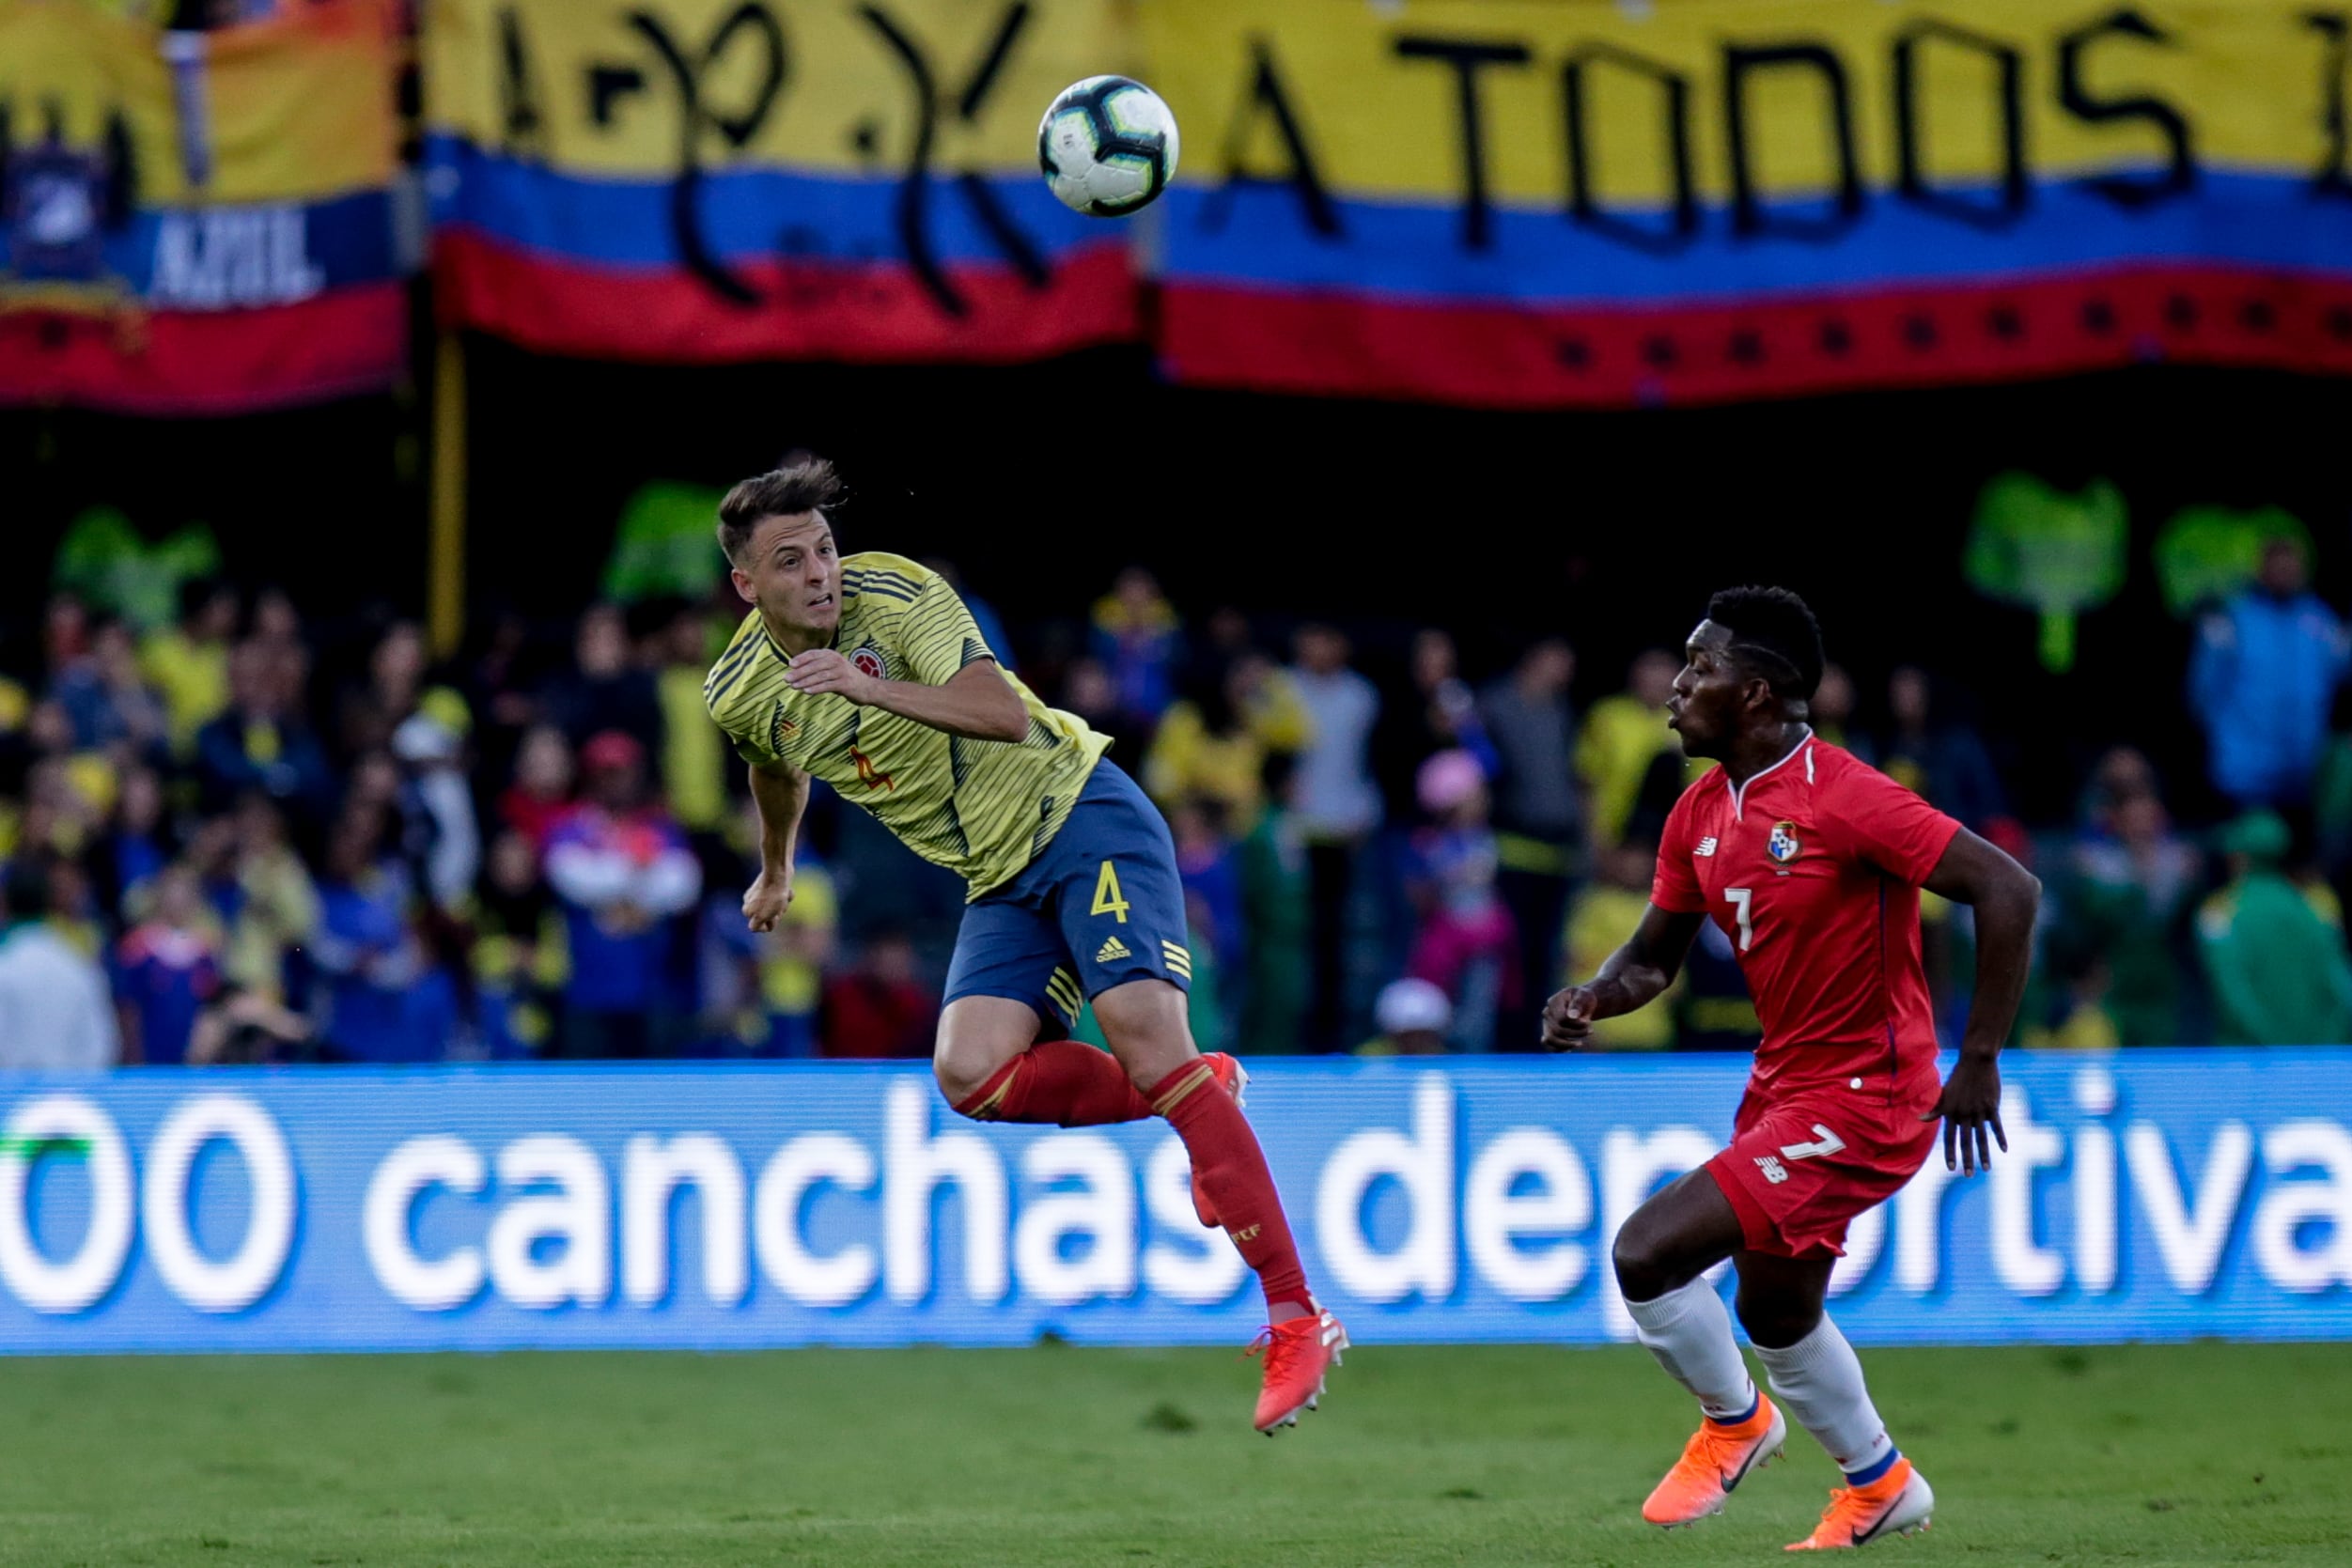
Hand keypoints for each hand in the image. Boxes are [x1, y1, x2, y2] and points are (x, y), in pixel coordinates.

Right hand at [743, 866, 793, 932]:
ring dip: (783, 904)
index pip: (757, 927)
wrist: (779, 874)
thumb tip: (758, 924)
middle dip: (777, 914)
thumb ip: (756, 926)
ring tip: (784, 897)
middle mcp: (751, 902)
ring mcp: (760, 893)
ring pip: (776, 907)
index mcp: (747, 911)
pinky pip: (781, 895)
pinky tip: (788, 890)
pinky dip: (786, 894)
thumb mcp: (762, 917)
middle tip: (779, 906)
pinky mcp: (772, 884)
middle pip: (768, 917)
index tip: (774, 918)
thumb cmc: (773, 897)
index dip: (768, 924)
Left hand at [784, 649, 878, 704]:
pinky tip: (806, 691)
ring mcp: (842, 672)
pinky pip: (828, 685)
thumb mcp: (831, 669)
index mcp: (832, 655)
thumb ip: (816, 669)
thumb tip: (795, 672)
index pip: (813, 654)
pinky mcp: (845, 684)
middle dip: (799, 672)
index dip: (801, 659)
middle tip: (786, 678)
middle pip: (815, 665)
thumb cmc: (845, 679)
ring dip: (805, 681)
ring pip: (820, 676)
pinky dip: (816, 688)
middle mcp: (836, 661)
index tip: (790, 665)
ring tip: (793, 686)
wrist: (868, 688)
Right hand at [1541, 986, 1599, 1050]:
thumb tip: (1571, 1016)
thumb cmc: (1584, 998)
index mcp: (1553, 1002)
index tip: (1588, 1022)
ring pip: (1550, 1039)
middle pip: (1557, 1030)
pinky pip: (1548, 1045)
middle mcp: (1547, 1013)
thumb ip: (1578, 1004)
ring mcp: (1546, 1023)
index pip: (1561, 1018)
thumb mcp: (1584, 996)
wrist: (1583, 1003)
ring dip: (1567, 1044)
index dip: (1576, 1023)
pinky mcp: (1548, 1032)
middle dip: (1575, 1033)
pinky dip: (1558, 1050)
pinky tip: (1570, 1049)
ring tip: (1580, 1043)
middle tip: (1591, 1031)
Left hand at [1921, 1055, 2006, 1174]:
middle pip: (1965, 1141)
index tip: (1951, 1168)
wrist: (1976, 1061)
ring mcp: (1979, 1111)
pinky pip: (1997, 1126)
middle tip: (1967, 1176)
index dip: (1950, 1153)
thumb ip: (1935, 1108)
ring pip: (1981, 1137)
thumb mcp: (1944, 1093)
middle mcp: (1964, 1113)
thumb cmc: (1959, 1077)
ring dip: (1984, 1154)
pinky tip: (2004, 1150)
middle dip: (1966, 1160)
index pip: (1949, 1137)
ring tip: (1986, 1169)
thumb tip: (1920, 1118)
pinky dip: (2000, 1138)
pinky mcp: (1992, 1106)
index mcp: (1951, 1111)